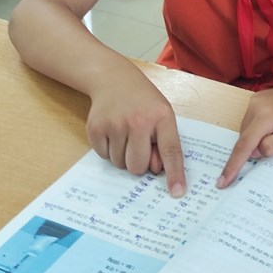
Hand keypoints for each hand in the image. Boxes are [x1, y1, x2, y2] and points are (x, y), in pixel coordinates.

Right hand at [86, 72, 186, 195]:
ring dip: (123, 156)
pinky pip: (104, 156)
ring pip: (120, 164)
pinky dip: (109, 150)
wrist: (113, 79)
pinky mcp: (95, 128)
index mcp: (162, 117)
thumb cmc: (144, 102)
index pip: (171, 151)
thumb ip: (164, 142)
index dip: (175, 174)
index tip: (177, 192)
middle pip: (138, 166)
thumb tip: (155, 171)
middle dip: (139, 163)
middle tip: (139, 146)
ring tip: (126, 134)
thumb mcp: (163, 115)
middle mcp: (138, 121)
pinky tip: (113, 132)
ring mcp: (115, 124)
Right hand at [218, 81, 272, 187]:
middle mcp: (255, 104)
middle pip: (245, 137)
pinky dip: (258, 131)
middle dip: (254, 150)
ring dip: (257, 140)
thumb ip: (272, 147)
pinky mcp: (258, 98)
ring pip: (247, 130)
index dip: (233, 165)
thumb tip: (252, 153)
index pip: (244, 145)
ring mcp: (255, 99)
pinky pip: (251, 121)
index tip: (222, 182)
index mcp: (265, 115)